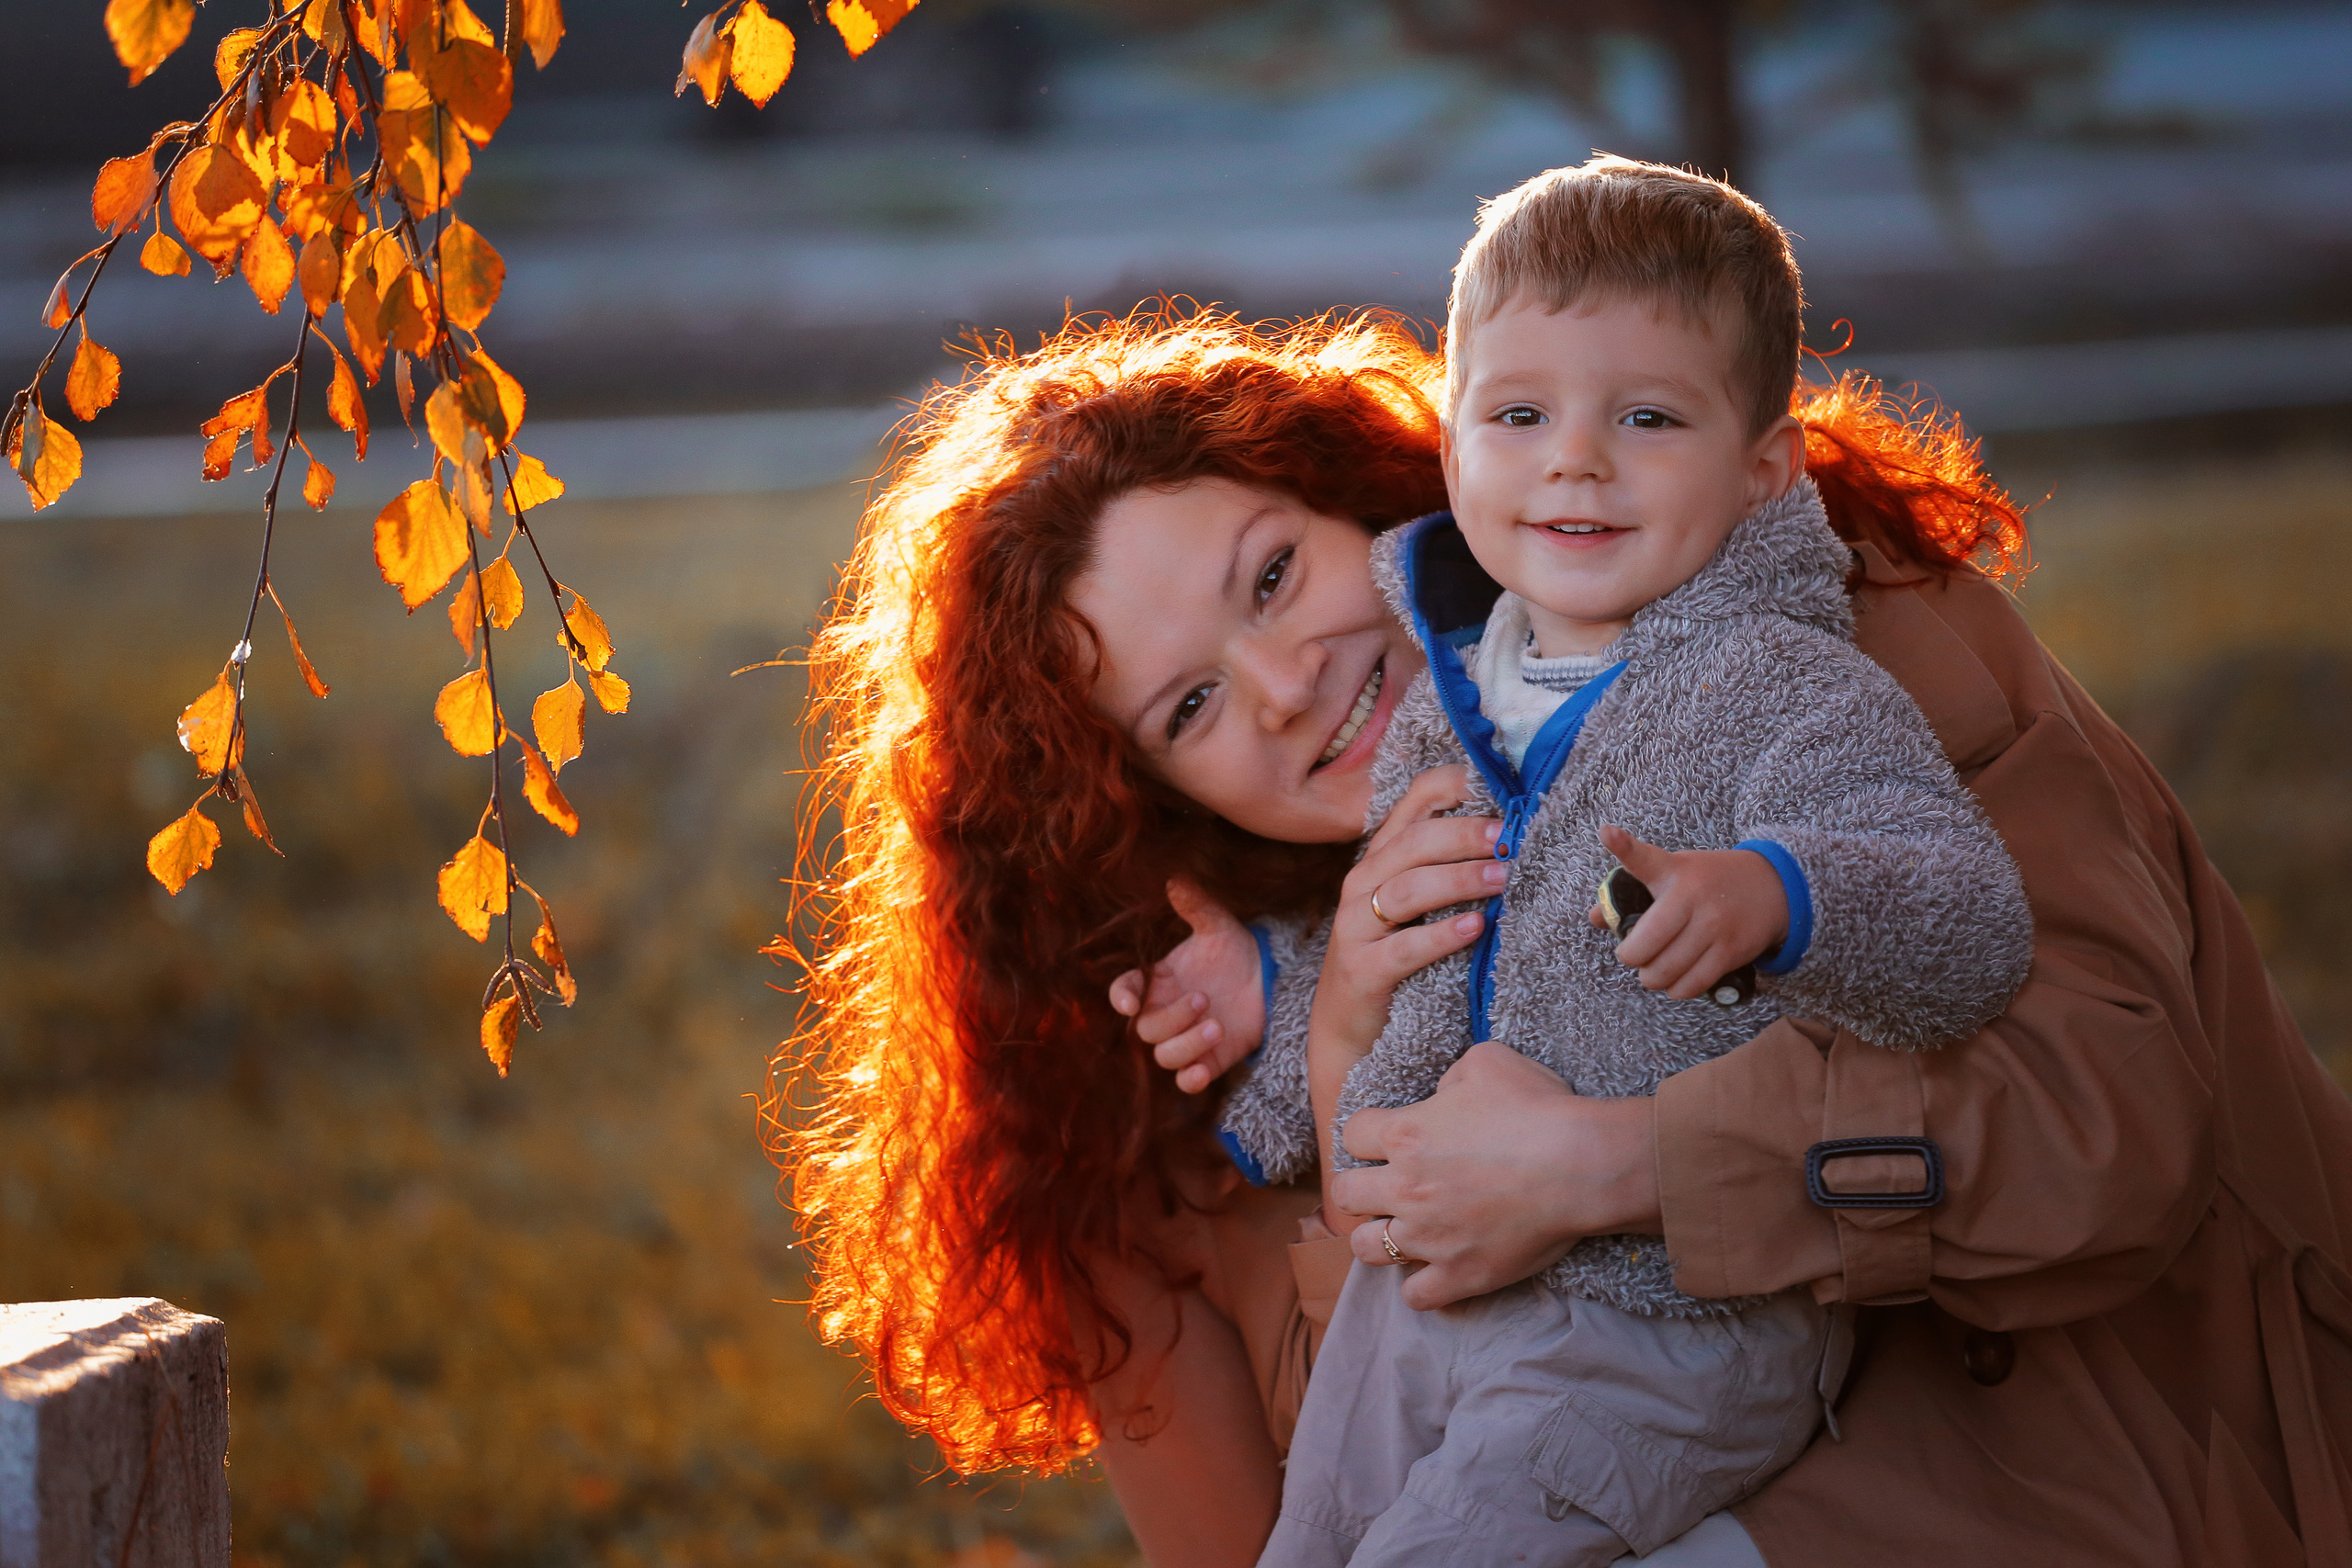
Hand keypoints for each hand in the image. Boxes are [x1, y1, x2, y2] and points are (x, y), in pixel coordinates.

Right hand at [1109, 879, 1264, 1093]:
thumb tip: (1175, 878)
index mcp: (1158, 981)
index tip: (1127, 1003)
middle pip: (1146, 1029)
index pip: (1124, 991)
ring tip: (1218, 1026)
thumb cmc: (1234, 951)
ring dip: (1186, 1045)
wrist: (1269, 980)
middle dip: (1172, 1018)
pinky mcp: (1208, 1061)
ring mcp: (1184, 1039)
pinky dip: (1189, 1080)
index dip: (1121, 998)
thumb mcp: (1218, 926)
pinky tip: (1201, 1073)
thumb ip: (1196, 907)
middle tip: (1205, 1000)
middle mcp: (1165, 1013)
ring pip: (1165, 1057)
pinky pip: (1186, 1081)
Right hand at [1314, 765, 1504, 1054]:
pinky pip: (1404, 947)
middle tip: (1509, 837)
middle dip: (1464, 834)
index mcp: (1381, 856)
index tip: (1502, 790)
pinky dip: (1441, 936)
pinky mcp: (1362, 969)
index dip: (1455, 787)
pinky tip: (1474, 929)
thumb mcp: (1415, 904)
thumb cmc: (1394, 956)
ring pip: (1409, 888)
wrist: (1348, 1027)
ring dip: (1460, 879)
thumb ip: (1448, 866)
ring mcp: (1357, 925)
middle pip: (1414, 841)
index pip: (1415, 801)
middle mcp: (1363, 882)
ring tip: (1502, 879)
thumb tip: (1512, 834)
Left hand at [1332, 1042, 1660, 1307]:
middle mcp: (1405, 1188)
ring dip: (1378, 1238)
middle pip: (1347, 1195)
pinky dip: (1421, 1285)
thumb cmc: (1539, 1109)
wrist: (1581, 1165)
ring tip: (1402, 1231)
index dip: (1368, 1135)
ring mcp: (1428, 1237)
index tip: (1388, 1140)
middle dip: (1363, 1188)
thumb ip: (1450, 1077)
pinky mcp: (1458, 1274)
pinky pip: (1415, 1296)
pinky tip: (1435, 1270)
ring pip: (1366, 1249)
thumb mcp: (1487, 1062)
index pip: (1351, 1134)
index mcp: (1405, 1134)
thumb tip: (1442, 1095)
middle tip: (1390, 1187)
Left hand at [1594, 825, 1786, 1000]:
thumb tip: (1595, 918)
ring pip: (1667, 970)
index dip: (1623, 846)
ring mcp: (1713, 925)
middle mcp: (1691, 897)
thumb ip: (1632, 891)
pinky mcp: (1731, 950)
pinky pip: (1694, 983)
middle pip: (1644, 945)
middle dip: (1632, 957)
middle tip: (1635, 956)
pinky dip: (1677, 990)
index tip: (1607, 833)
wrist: (1771, 886)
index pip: (1643, 858)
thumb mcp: (1673, 872)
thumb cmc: (1708, 880)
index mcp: (1672, 872)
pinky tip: (1675, 983)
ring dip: (1653, 978)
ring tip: (1653, 972)